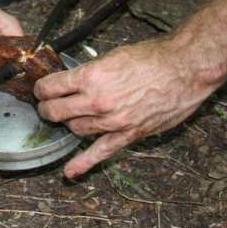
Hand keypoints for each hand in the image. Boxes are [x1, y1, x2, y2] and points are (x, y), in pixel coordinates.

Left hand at [34, 37, 221, 177]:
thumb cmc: (152, 57)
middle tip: (47, 105)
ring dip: (69, 123)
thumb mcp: (112, 55)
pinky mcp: (129, 134)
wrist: (185, 69)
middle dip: (47, 108)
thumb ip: (91, 71)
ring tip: (69, 117)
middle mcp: (97, 101)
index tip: (41, 89)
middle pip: (57, 111)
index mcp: (91, 77)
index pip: (52, 87)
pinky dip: (84, 163)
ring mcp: (113, 121)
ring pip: (76, 129)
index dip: (42, 88)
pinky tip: (70, 172)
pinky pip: (102, 152)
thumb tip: (75, 79)